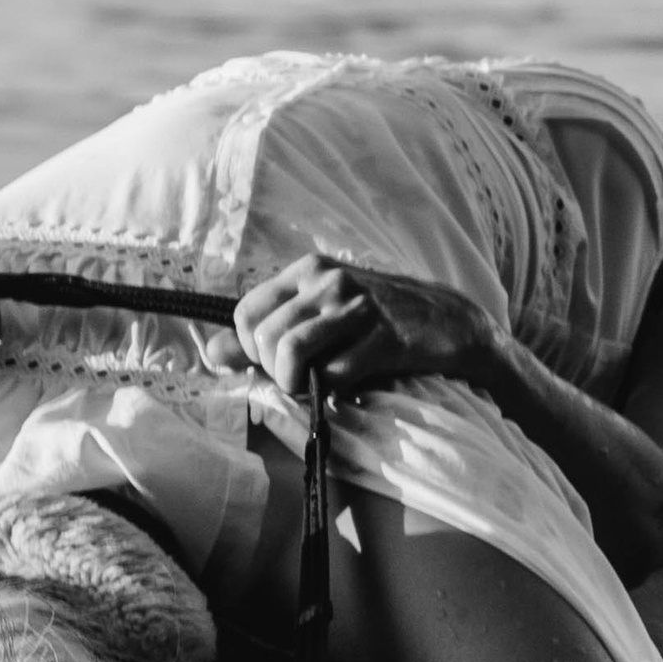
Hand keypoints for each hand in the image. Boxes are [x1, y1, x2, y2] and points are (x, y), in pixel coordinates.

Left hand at [234, 253, 502, 403]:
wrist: (450, 323)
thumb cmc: (378, 324)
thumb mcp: (319, 318)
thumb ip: (264, 337)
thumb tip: (212, 352)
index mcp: (307, 270)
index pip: (245, 313)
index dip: (252, 350)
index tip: (278, 363)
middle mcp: (328, 280)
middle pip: (266, 338)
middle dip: (277, 373)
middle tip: (304, 380)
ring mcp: (357, 306)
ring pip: (292, 353)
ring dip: (300, 384)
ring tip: (321, 385)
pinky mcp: (384, 336)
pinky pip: (336, 372)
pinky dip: (334, 391)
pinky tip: (350, 387)